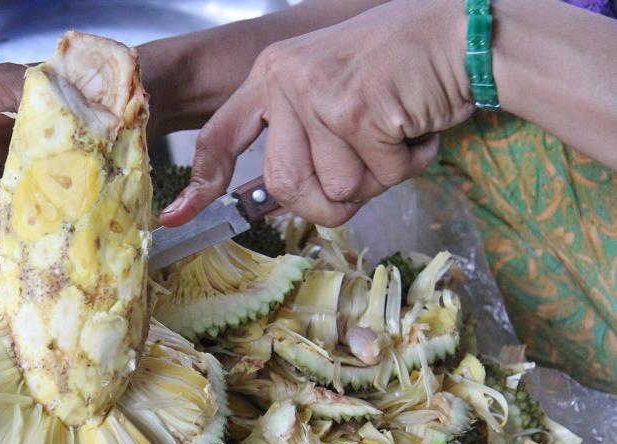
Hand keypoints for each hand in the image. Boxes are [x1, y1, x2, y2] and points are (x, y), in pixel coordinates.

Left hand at [160, 0, 475, 227]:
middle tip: (366, 168)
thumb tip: (265, 200)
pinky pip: (382, 177)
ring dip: (379, 177)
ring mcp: (320, 94)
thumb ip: (297, 136)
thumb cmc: (396, 67)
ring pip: (338, 191)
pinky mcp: (358, 109)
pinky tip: (415, 126)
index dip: (202, 184)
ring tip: (395, 132)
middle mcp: (287, 81)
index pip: (220, 135)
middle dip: (331, 199)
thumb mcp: (328, 88)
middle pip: (287, 189)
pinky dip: (409, 164)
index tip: (177, 216)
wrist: (460, 32)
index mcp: (272, 75)